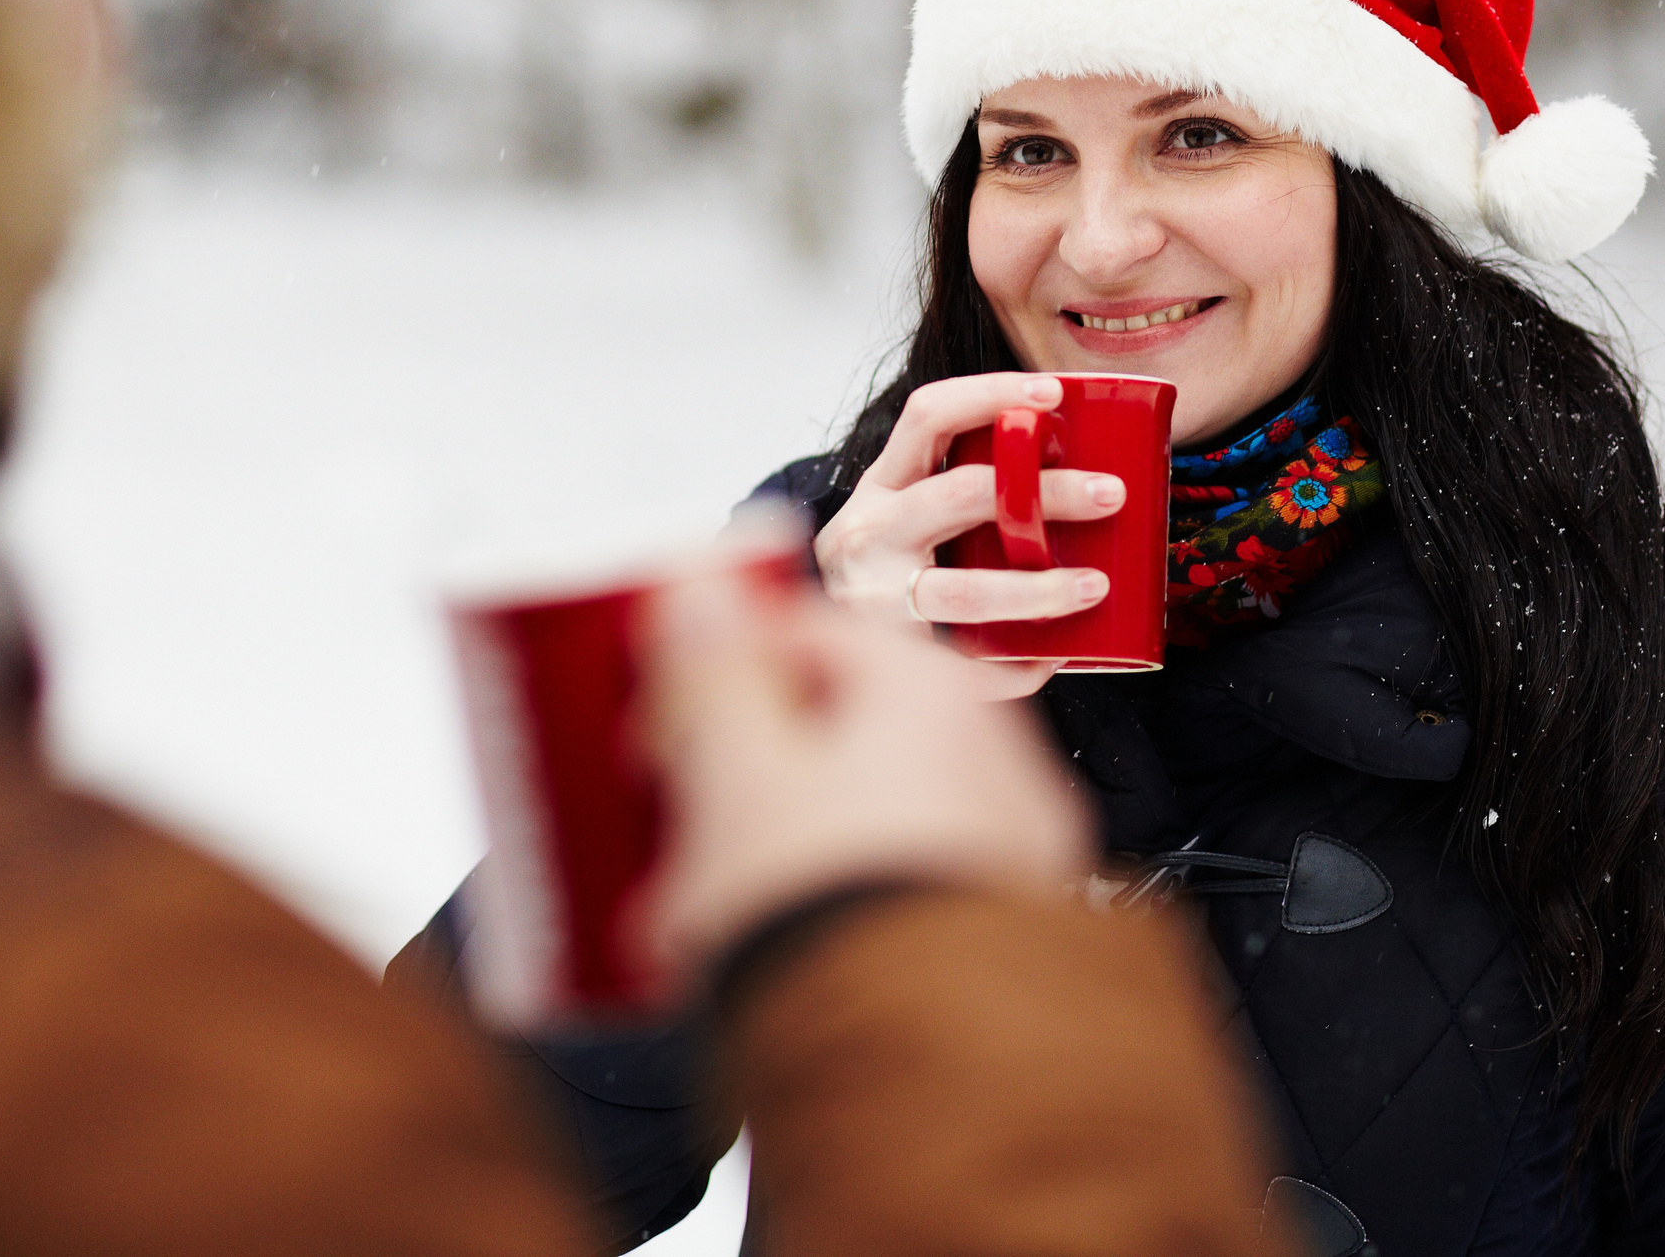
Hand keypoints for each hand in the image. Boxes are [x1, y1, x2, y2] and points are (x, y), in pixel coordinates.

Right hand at [637, 567, 1092, 979]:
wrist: (924, 1075)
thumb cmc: (833, 912)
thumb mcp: (736, 776)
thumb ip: (714, 674)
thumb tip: (701, 589)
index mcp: (929, 693)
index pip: (806, 632)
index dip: (713, 669)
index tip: (657, 719)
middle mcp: (991, 755)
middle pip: (835, 734)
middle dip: (736, 779)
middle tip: (667, 824)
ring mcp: (1007, 849)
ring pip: (862, 820)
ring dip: (772, 852)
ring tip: (692, 918)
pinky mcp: (999, 934)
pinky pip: (896, 891)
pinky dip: (830, 909)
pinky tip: (763, 964)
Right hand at [813, 374, 1125, 657]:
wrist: (795, 644)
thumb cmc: (880, 569)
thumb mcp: (899, 514)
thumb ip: (958, 492)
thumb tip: (1070, 467)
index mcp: (881, 484)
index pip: (929, 415)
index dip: (989, 393)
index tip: (1053, 393)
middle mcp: (870, 531)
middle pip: (962, 494)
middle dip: (1046, 492)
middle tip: (1111, 494)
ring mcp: (873, 596)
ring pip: (964, 590)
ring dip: (1038, 589)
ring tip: (1095, 586)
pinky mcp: (884, 657)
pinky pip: (964, 666)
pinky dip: (1015, 667)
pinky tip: (1052, 658)